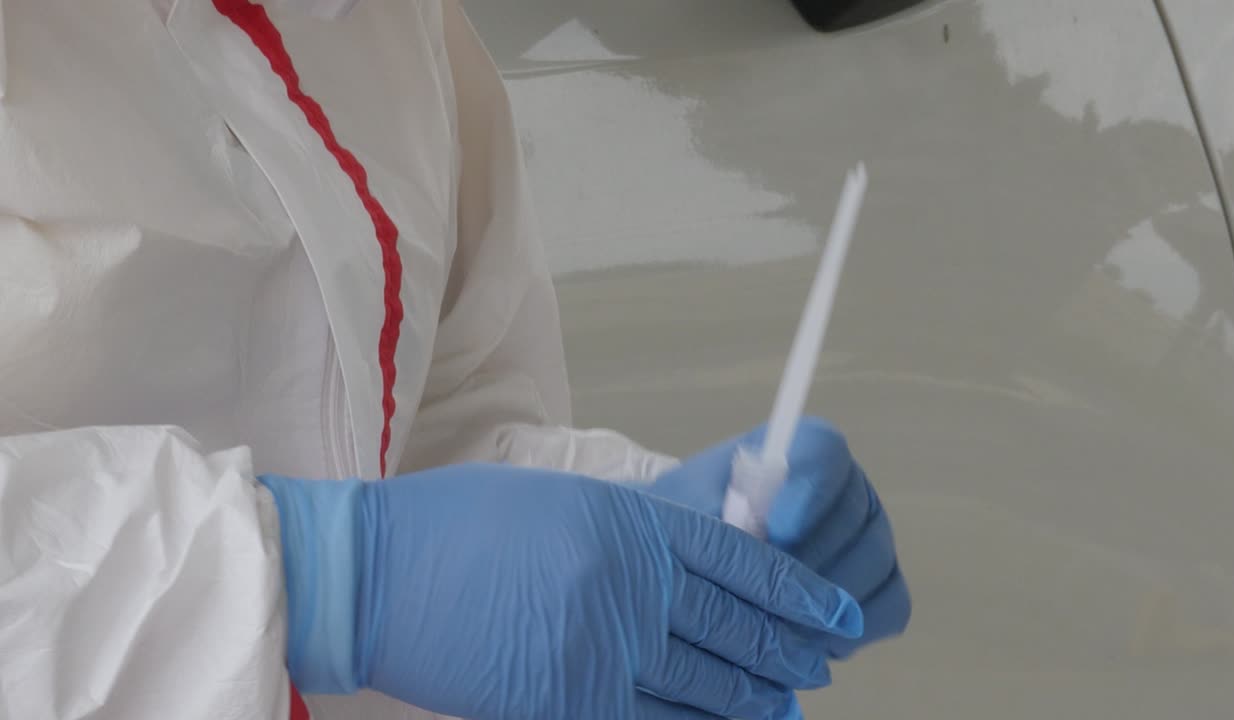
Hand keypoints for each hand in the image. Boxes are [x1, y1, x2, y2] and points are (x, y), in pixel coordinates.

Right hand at [261, 464, 864, 719]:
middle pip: (737, 627)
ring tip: (786, 703)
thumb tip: (693, 571)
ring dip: (757, 698)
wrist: (381, 573)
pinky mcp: (570, 701)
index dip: (798, 591)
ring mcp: (603, 647)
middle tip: (824, 661)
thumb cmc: (463, 526)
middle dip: (789, 649)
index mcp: (633, 523)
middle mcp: (631, 585)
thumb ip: (637, 534)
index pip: (743, 561)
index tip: (836, 610)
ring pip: (708, 684)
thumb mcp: (565, 503)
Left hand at [642, 417, 910, 657]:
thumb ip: (716, 517)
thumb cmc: (680, 530)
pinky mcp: (880, 586)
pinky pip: (888, 609)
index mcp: (800, 450)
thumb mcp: (681, 516)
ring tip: (770, 628)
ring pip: (872, 566)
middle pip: (854, 518)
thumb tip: (752, 535)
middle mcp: (846, 487)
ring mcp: (870, 536)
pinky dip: (848, 633)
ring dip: (822, 605)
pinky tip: (802, 645)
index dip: (807, 491)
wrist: (684, 569)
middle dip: (805, 564)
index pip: (825, 452)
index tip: (773, 530)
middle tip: (758, 597)